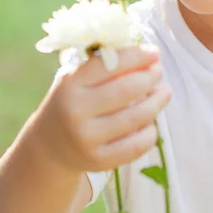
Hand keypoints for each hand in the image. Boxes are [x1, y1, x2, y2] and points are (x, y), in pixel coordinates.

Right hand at [33, 45, 172, 172]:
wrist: (48, 146)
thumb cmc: (72, 101)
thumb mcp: (77, 79)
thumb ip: (105, 65)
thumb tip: (146, 54)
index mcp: (70, 84)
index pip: (110, 64)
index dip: (137, 56)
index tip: (155, 52)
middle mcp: (76, 111)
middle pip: (127, 90)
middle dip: (150, 77)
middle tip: (159, 72)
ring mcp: (86, 138)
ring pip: (137, 117)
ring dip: (157, 102)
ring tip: (165, 92)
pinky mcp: (98, 160)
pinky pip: (136, 145)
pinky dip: (151, 131)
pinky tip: (152, 123)